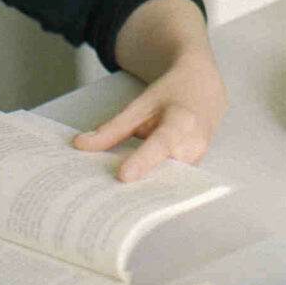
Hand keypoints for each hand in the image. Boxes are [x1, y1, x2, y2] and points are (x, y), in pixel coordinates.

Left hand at [72, 49, 226, 181]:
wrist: (204, 90)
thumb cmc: (172, 95)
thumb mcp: (141, 104)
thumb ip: (112, 127)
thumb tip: (81, 144)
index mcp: (181, 122)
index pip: (160, 145)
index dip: (142, 161)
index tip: (123, 176)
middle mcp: (195, 145)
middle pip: (162, 171)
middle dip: (137, 184)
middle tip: (105, 193)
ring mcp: (197, 160)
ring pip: (165, 181)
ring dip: (142, 188)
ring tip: (114, 194)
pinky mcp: (193, 170)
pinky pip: (169, 182)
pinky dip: (150, 184)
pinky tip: (131, 188)